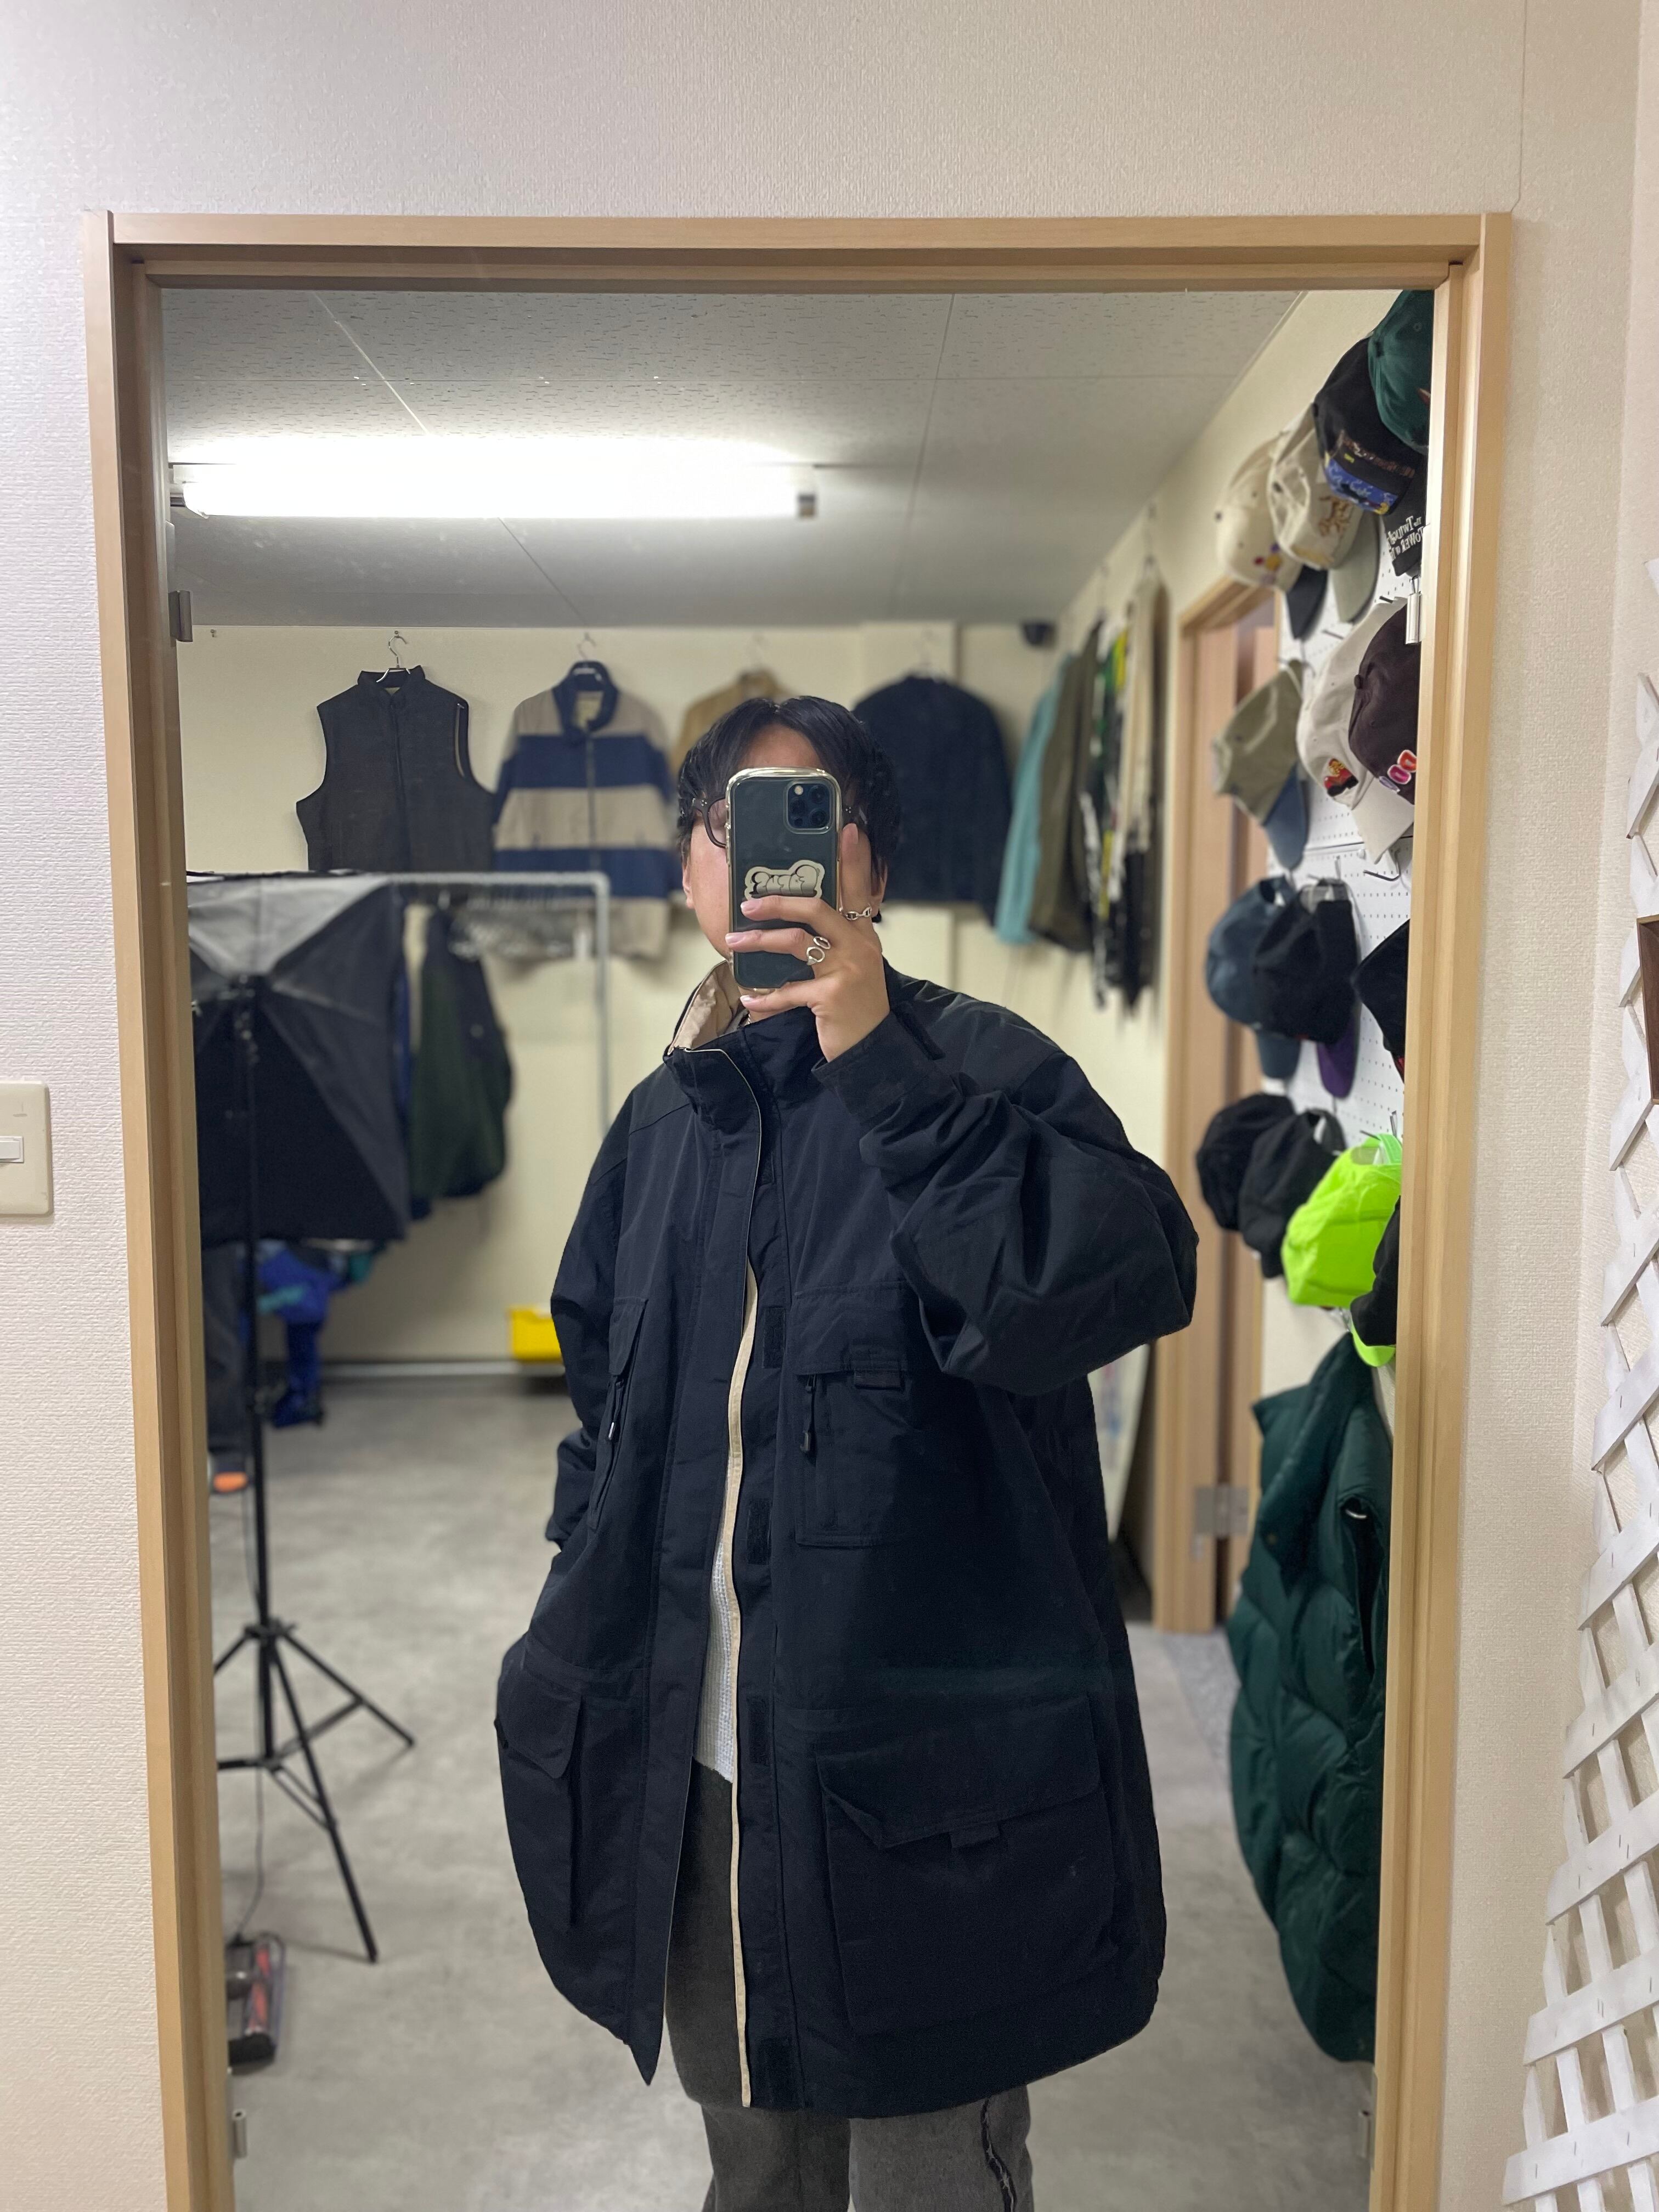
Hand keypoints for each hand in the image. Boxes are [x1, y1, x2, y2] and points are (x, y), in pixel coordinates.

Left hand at [726, 823, 887, 1060]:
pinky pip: (789, 990)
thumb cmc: (856, 1008)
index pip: (859, 890)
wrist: (872, 1050)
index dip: (854, 860)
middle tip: (747, 903)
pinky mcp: (831, 996)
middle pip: (817, 908)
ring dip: (759, 941)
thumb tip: (795, 927)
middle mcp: (858, 947)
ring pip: (796, 942)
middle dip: (778, 902)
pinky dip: (766, 997)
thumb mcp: (854, 969)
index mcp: (863, 936)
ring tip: (735, 944)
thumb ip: (834, 944)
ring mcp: (846, 970)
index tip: (848, 829)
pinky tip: (750, 1000)